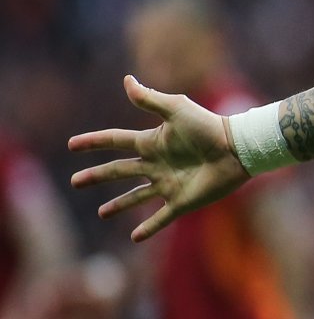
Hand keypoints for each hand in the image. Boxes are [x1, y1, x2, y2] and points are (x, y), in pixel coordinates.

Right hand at [68, 75, 250, 241]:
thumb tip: (126, 80)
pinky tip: (135, 238)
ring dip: (118, 205)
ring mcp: (168, 184)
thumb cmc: (209, 127)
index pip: (116, 141)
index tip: (72, 145)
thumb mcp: (176, 109)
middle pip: (119, 171)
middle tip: (75, 181)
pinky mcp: (182, 202)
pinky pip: (161, 218)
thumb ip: (150, 99)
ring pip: (136, 197)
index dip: (94, 142)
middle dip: (97, 176)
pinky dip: (148, 228)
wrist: (236, 149)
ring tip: (101, 213)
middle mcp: (157, 164)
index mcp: (153, 142)